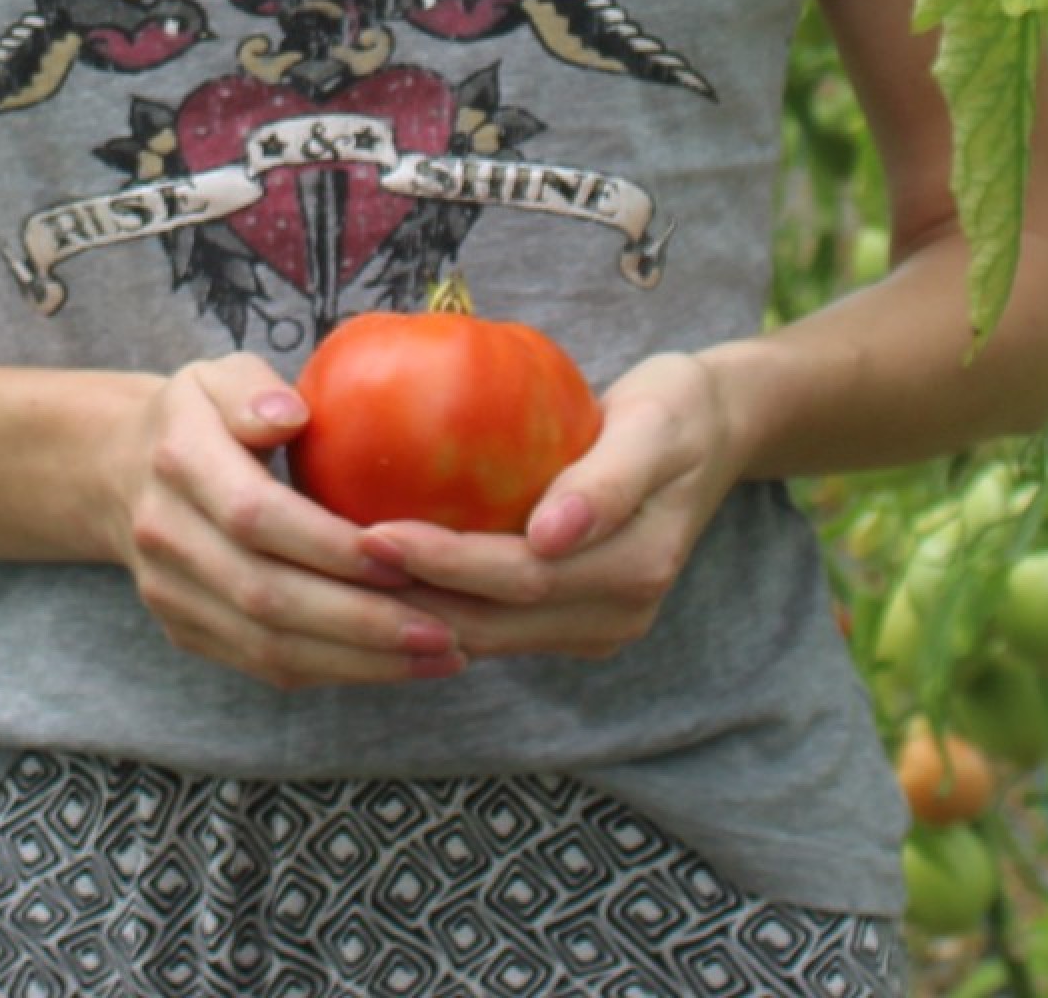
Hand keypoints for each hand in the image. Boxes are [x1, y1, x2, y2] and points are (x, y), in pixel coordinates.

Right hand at [107, 353, 472, 689]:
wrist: (120, 472)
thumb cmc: (199, 416)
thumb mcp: (216, 375)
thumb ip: (250, 387)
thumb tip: (291, 413)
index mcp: (177, 459)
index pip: (255, 515)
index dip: (327, 543)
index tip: (403, 554)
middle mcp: (164, 534)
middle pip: (265, 594)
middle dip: (360, 619)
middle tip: (445, 628)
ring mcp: (170, 594)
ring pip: (268, 645)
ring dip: (360, 659)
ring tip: (441, 655)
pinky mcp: (186, 632)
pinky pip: (264, 665)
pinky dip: (335, 670)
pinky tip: (396, 663)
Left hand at [358, 349, 742, 662]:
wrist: (713, 433)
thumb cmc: (676, 412)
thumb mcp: (655, 427)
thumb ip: (607, 481)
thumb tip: (551, 535)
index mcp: (633, 571)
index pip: (519, 579)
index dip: (444, 563)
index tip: (375, 532)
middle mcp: (615, 615)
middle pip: (494, 622)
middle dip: (412, 598)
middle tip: (334, 562)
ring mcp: (595, 625)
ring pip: (489, 634)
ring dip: (417, 611)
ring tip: (342, 576)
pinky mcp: (574, 620)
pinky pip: (497, 620)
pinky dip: (442, 601)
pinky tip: (386, 573)